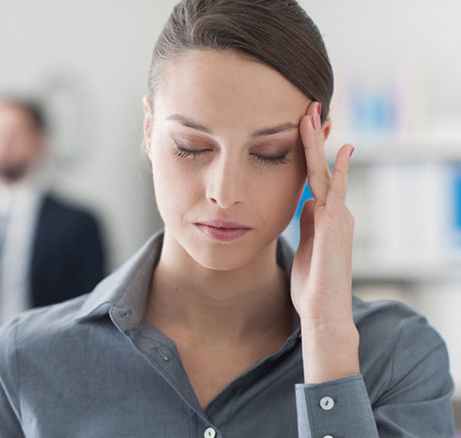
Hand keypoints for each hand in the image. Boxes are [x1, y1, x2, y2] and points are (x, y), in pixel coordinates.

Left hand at [290, 101, 358, 382]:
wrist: (323, 311)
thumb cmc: (312, 286)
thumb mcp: (306, 247)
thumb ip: (307, 224)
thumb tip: (305, 202)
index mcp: (323, 217)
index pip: (314, 177)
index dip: (306, 153)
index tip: (300, 129)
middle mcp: (334, 211)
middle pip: (320, 166)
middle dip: (313, 137)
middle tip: (308, 107)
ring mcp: (337, 215)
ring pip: (324, 170)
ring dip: (316, 142)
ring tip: (310, 112)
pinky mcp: (336, 223)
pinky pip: (336, 188)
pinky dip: (340, 167)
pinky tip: (343, 146)